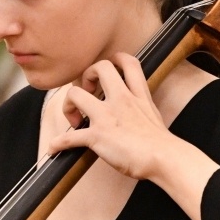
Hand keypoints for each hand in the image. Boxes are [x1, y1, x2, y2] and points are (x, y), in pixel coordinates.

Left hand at [48, 53, 174, 179]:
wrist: (164, 159)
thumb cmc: (162, 145)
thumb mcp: (154, 116)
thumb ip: (141, 110)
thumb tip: (133, 116)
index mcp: (137, 95)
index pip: (128, 62)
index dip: (115, 60)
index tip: (107, 73)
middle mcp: (121, 100)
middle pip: (100, 67)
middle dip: (87, 75)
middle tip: (87, 92)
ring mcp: (107, 116)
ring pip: (75, 94)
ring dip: (68, 104)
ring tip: (74, 119)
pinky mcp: (97, 136)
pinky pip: (70, 137)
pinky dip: (59, 142)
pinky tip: (55, 147)